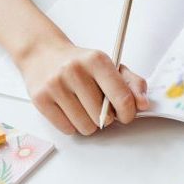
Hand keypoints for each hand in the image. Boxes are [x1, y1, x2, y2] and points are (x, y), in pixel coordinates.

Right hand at [20, 42, 148, 135]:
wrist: (44, 54)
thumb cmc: (82, 63)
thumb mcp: (110, 66)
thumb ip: (132, 84)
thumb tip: (143, 104)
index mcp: (97, 60)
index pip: (122, 97)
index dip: (128, 113)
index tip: (127, 115)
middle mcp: (75, 71)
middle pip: (103, 117)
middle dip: (106, 117)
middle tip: (100, 106)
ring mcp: (56, 85)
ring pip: (85, 126)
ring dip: (90, 123)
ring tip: (85, 108)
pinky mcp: (40, 99)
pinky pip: (67, 129)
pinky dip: (73, 125)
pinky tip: (71, 110)